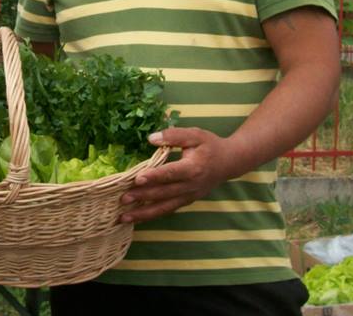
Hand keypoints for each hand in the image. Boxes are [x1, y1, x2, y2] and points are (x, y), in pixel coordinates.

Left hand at [119, 127, 236, 223]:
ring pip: (164, 207)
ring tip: (124, 217)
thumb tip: (151, 138)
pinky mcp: (187, 201)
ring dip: (144, 213)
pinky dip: (152, 215)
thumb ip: (174, 135)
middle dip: (142, 197)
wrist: (230, 162)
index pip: (170, 173)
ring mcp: (189, 196)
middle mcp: (191, 186)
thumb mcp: (195, 134)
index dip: (154, 176)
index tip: (137, 179)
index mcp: (193, 168)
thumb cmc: (210, 146)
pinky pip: (168, 210)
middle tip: (122, 199)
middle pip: (164, 193)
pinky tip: (137, 218)